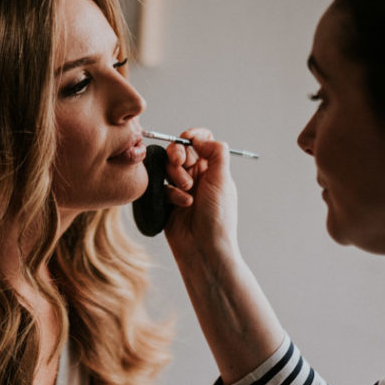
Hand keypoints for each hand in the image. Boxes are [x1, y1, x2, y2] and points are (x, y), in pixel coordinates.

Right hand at [163, 128, 240, 266]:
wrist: (204, 248)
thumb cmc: (218, 217)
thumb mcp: (222, 180)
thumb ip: (215, 152)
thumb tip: (199, 138)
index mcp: (213, 168)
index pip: (201, 140)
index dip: (192, 137)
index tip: (187, 140)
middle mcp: (198, 175)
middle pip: (180, 150)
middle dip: (178, 155)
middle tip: (181, 164)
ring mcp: (182, 188)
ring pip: (168, 167)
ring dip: (176, 176)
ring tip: (187, 192)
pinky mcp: (167, 201)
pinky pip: (161, 186)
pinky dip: (171, 194)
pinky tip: (182, 205)